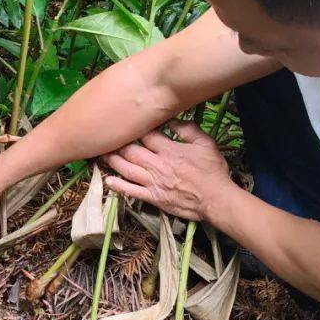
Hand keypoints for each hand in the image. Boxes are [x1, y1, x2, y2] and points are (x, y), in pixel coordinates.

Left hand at [102, 120, 235, 222]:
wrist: (216, 200)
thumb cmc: (212, 171)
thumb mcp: (205, 144)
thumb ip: (188, 129)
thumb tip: (172, 119)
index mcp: (169, 150)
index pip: (146, 136)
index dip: (135, 129)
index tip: (127, 124)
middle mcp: (158, 165)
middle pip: (131, 151)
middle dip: (117, 144)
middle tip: (105, 138)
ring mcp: (153, 183)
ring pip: (127, 169)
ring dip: (113, 161)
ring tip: (102, 154)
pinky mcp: (153, 198)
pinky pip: (132, 192)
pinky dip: (119, 186)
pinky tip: (108, 180)